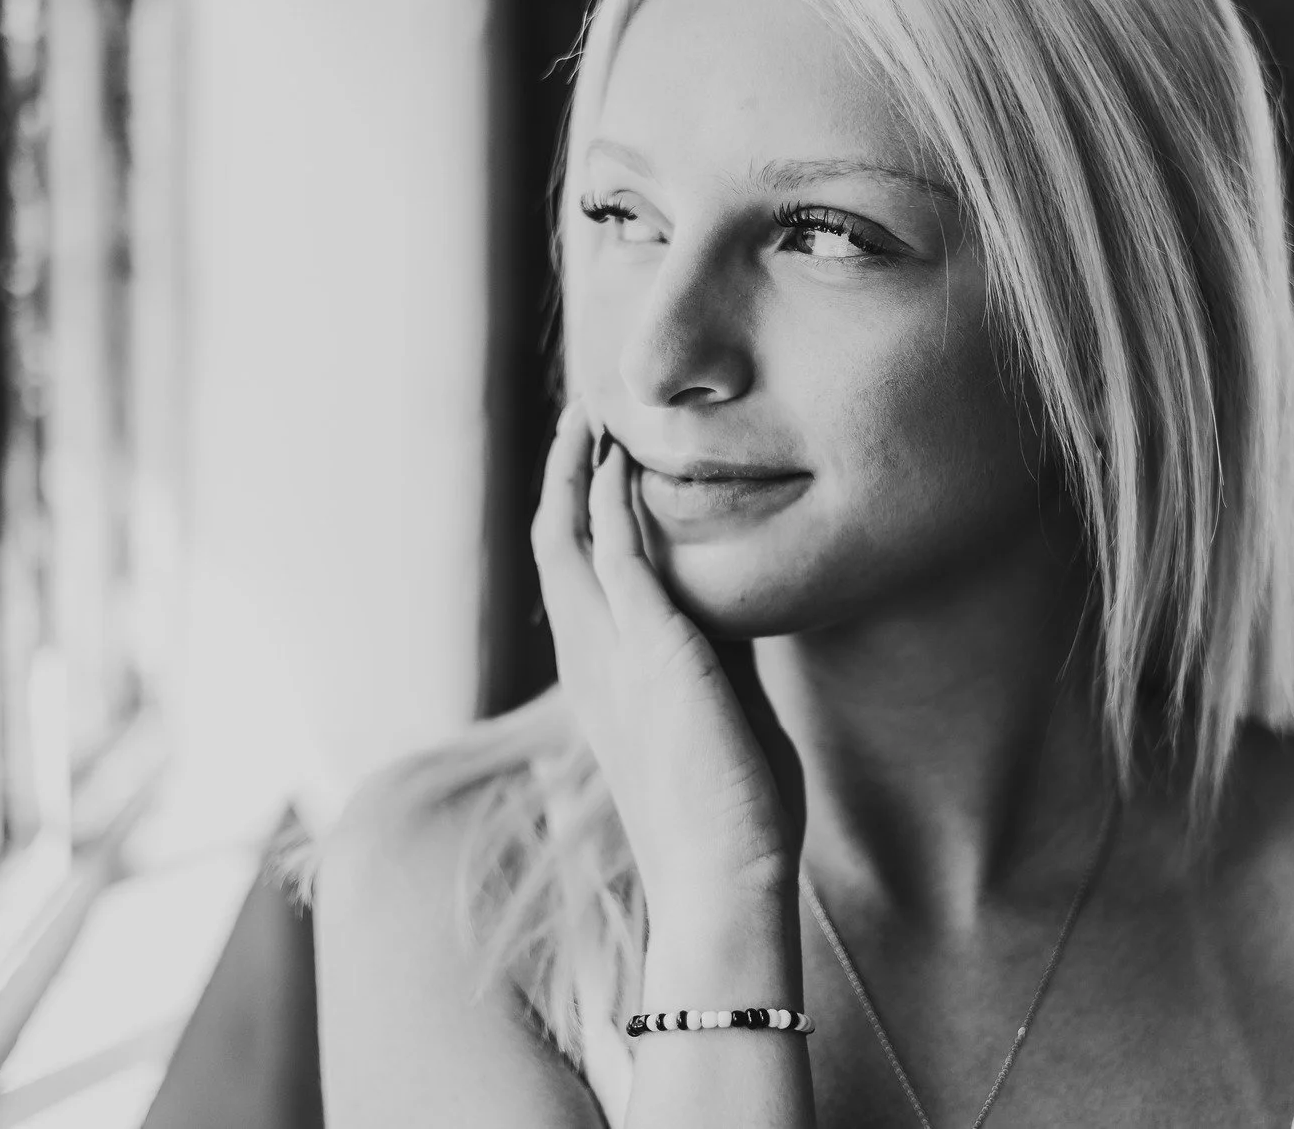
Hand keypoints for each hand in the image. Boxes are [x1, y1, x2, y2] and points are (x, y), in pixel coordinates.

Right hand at [531, 400, 801, 919]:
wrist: (725, 877)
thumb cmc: (733, 818)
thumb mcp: (725, 717)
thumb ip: (720, 661)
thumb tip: (740, 613)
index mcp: (605, 683)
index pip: (577, 583)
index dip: (579, 521)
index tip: (600, 471)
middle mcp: (591, 663)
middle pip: (553, 547)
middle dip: (563, 478)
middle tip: (580, 420)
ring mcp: (612, 654)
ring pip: (568, 538)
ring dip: (577, 472)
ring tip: (589, 417)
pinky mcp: (651, 648)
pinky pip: (617, 552)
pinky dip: (613, 499)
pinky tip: (619, 460)